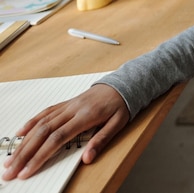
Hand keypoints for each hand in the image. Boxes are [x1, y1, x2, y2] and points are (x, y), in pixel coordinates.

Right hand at [2, 84, 129, 180]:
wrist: (122, 84)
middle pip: (43, 133)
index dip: (40, 155)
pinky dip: (31, 123)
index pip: (57, 138)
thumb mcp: (118, 124)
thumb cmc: (121, 105)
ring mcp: (68, 106)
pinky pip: (45, 112)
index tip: (28, 170)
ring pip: (40, 123)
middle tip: (10, 170)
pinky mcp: (66, 103)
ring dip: (24, 142)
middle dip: (25, 153)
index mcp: (85, 116)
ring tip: (11, 158)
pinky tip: (20, 133)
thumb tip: (87, 158)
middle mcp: (72, 110)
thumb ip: (102, 140)